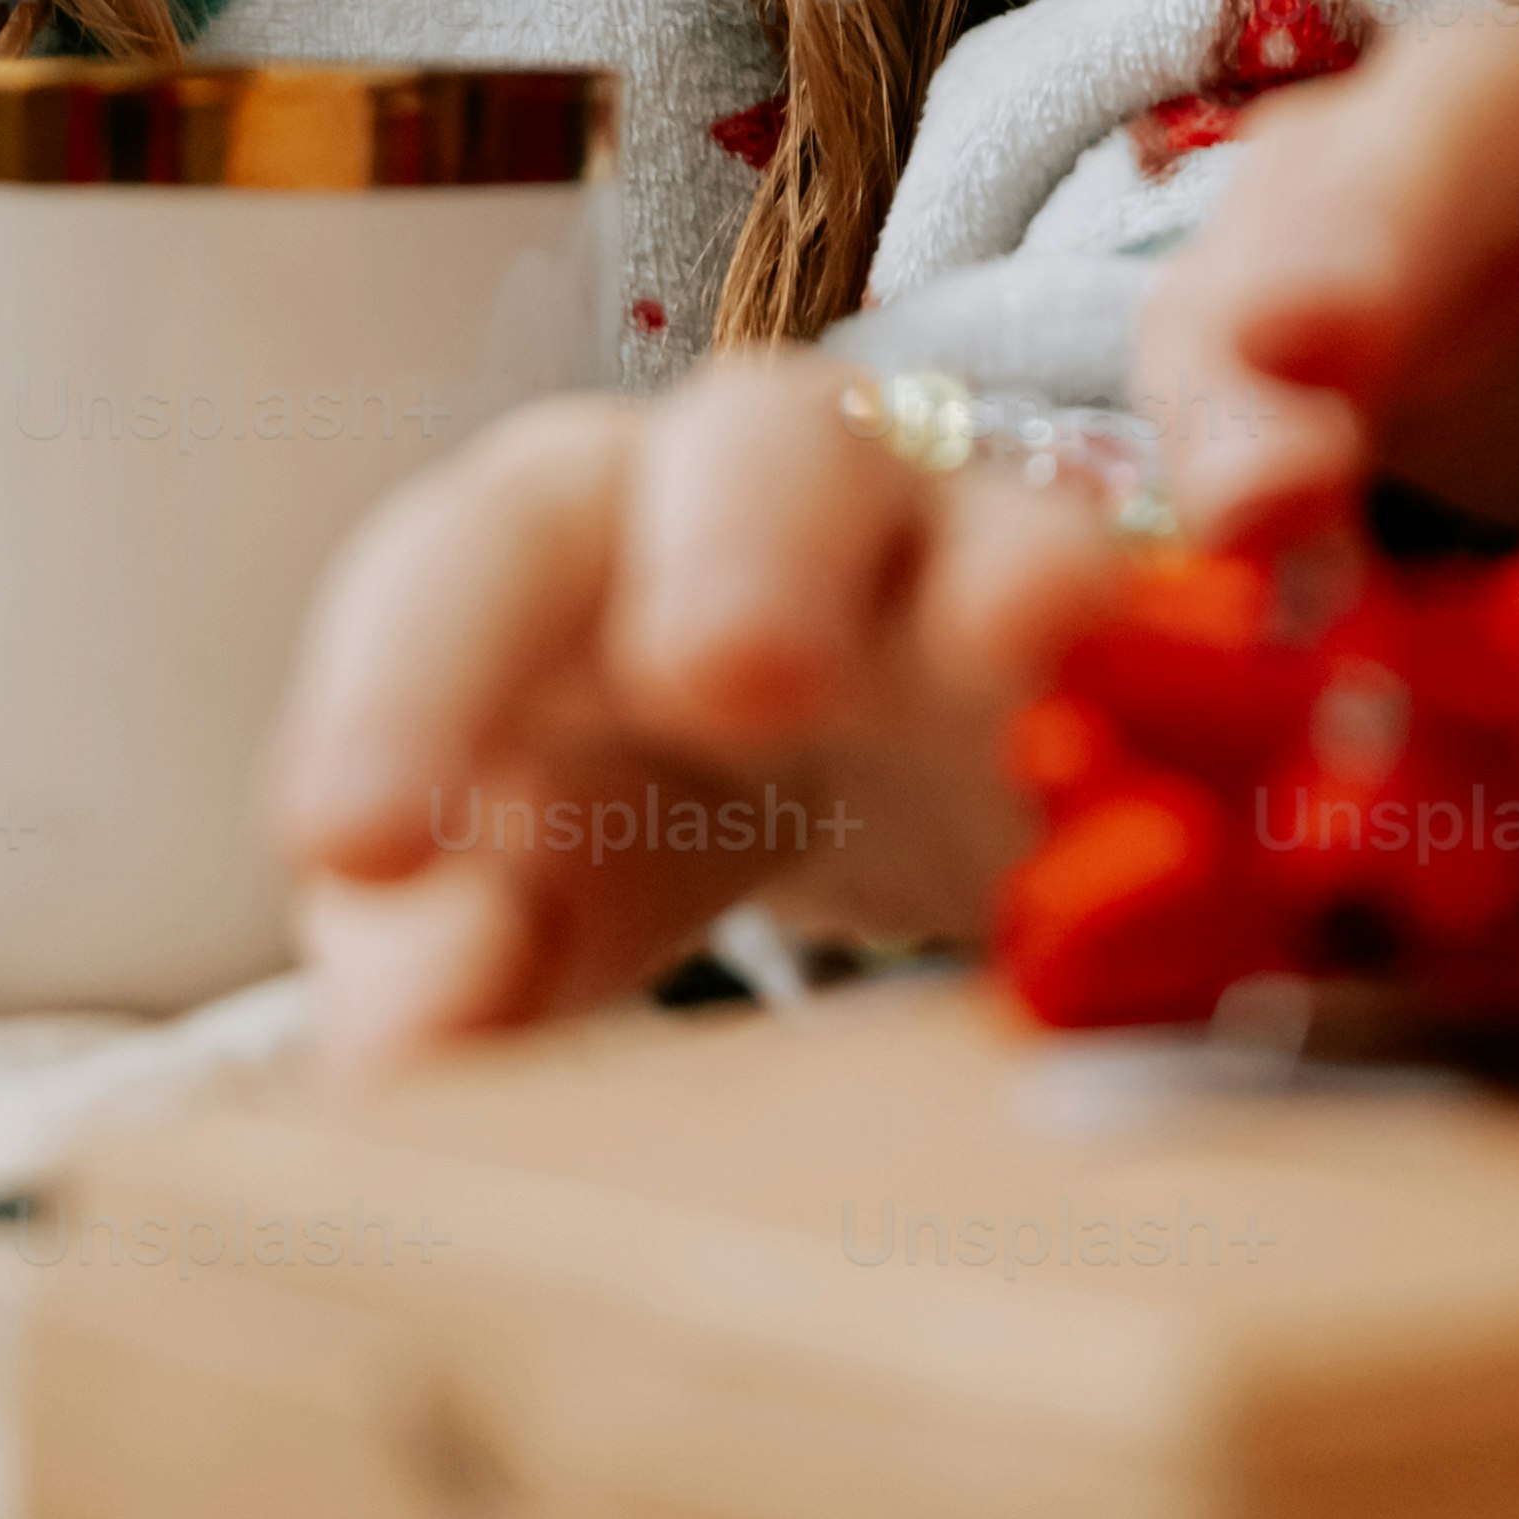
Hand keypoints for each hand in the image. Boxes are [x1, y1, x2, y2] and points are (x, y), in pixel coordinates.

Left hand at [267, 360, 1144, 1067]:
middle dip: (741, 553)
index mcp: (559, 533)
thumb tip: (390, 1070)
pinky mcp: (1110, 630)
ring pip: (979, 498)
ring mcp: (958, 541)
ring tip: (1009, 648)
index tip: (354, 848)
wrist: (843, 740)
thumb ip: (443, 959)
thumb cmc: (624, 791)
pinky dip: (1160, 665)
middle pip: (747, 448)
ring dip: (996, 567)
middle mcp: (759, 488)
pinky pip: (1151, 623)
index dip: (404, 690)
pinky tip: (1164, 728)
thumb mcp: (520, 876)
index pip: (458, 564)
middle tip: (726, 675)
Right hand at [1139, 0, 1518, 863]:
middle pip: (1473, 104)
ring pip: (1303, 198)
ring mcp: (1428, 160)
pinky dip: (1198, 440)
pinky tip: (1194, 577)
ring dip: (1251, 352)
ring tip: (1244, 517)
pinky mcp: (1309, 268)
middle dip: (1388, 230)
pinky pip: (1219, 321)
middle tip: (1315, 359)